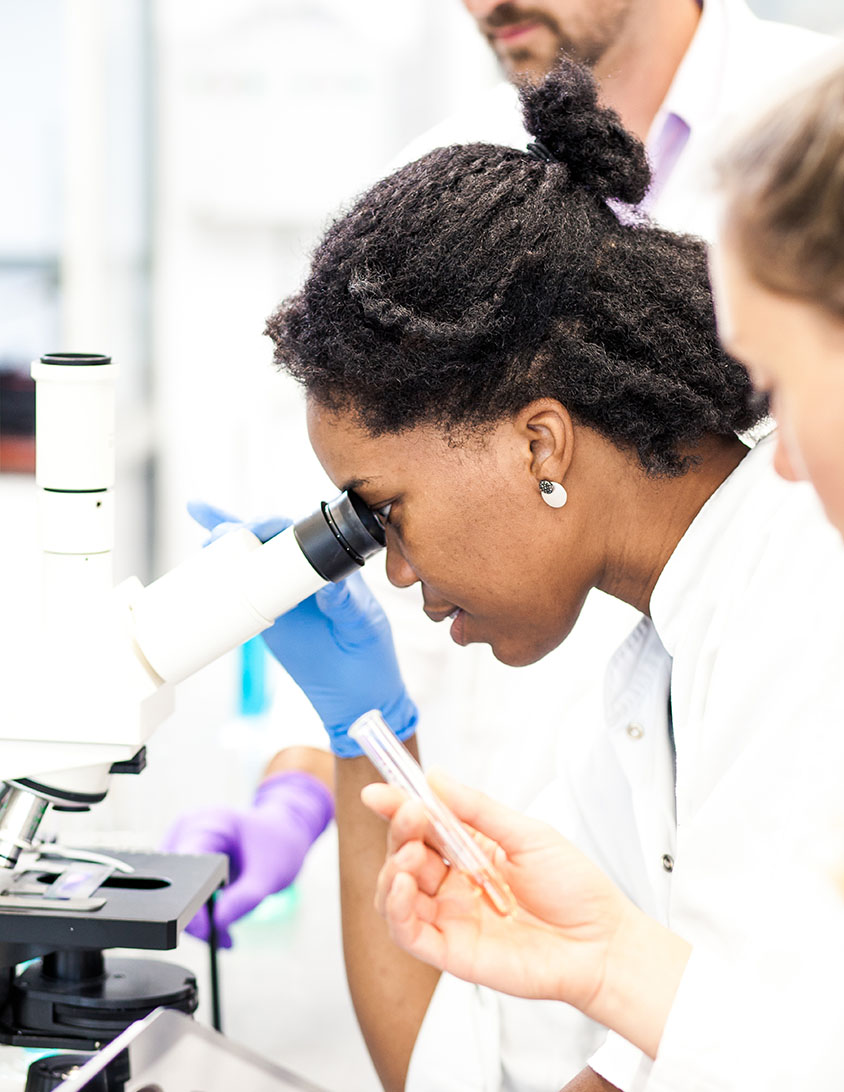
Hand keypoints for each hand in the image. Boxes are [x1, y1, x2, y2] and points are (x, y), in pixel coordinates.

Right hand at [162, 771, 332, 947]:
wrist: (283, 831)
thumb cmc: (279, 845)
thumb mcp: (270, 875)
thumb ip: (246, 898)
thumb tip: (217, 923)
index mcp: (208, 823)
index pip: (184, 870)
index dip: (192, 905)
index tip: (209, 930)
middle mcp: (188, 827)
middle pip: (173, 882)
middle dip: (196, 914)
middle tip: (222, 934)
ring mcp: (182, 838)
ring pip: (172, 888)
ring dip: (196, 913)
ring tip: (225, 923)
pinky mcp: (183, 851)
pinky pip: (178, 885)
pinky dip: (197, 904)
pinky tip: (219, 910)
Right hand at [188, 502, 417, 755]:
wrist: (354, 695)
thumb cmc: (369, 654)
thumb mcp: (363, 626)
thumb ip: (347, 605)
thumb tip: (328, 584)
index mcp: (330, 565)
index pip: (298, 534)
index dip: (274, 524)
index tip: (257, 527)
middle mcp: (302, 572)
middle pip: (264, 540)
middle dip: (237, 528)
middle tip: (215, 532)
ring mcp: (280, 592)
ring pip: (247, 559)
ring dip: (222, 541)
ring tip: (203, 534)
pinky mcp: (264, 615)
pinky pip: (237, 591)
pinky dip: (216, 576)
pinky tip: (197, 558)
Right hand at [363, 772, 689, 1056]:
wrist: (602, 943)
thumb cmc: (574, 890)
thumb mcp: (527, 835)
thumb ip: (478, 810)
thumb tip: (437, 778)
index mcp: (470, 851)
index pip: (423, 826)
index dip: (397, 807)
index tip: (380, 791)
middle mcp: (454, 884)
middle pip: (405, 855)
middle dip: (399, 831)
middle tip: (410, 815)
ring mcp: (450, 917)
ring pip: (395, 894)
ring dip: (392, 868)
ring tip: (409, 853)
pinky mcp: (451, 952)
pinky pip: (408, 932)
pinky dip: (395, 908)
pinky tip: (400, 885)